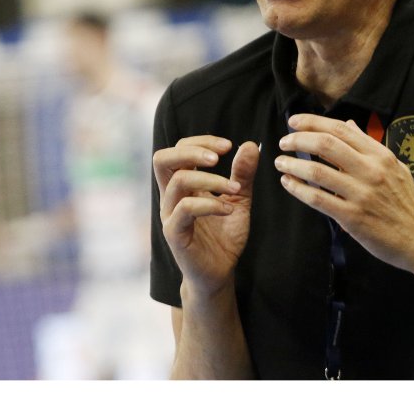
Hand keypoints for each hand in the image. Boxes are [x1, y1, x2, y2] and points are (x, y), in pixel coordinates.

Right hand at [154, 136, 258, 296]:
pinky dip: (210, 204)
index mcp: (183, 185)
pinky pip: (185, 209)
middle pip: (163, 159)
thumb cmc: (224, 236)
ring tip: (235, 189)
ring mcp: (170, 215)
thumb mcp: (239, 200)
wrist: (220, 272)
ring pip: (178, 181)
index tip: (228, 146)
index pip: (179, 149)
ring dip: (211, 179)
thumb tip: (251, 144)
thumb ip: (243, 174)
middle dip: (192, 150)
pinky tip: (228, 209)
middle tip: (219, 156)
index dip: (201, 141)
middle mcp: (171, 196)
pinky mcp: (174, 234)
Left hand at [275, 114, 413, 270]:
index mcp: (380, 155)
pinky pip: (318, 199)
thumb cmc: (406, 202)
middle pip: (326, 145)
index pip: (341, 130)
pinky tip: (287, 183)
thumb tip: (348, 124)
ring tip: (281, 162)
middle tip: (283, 142)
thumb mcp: (394, 167)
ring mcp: (361, 194)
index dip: (313, 122)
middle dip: (298, 140)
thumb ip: (369, 145)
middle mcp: (371, 170)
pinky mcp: (353, 217)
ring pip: (318, 171)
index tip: (294, 122)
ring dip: (293, 165)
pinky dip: (298, 189)